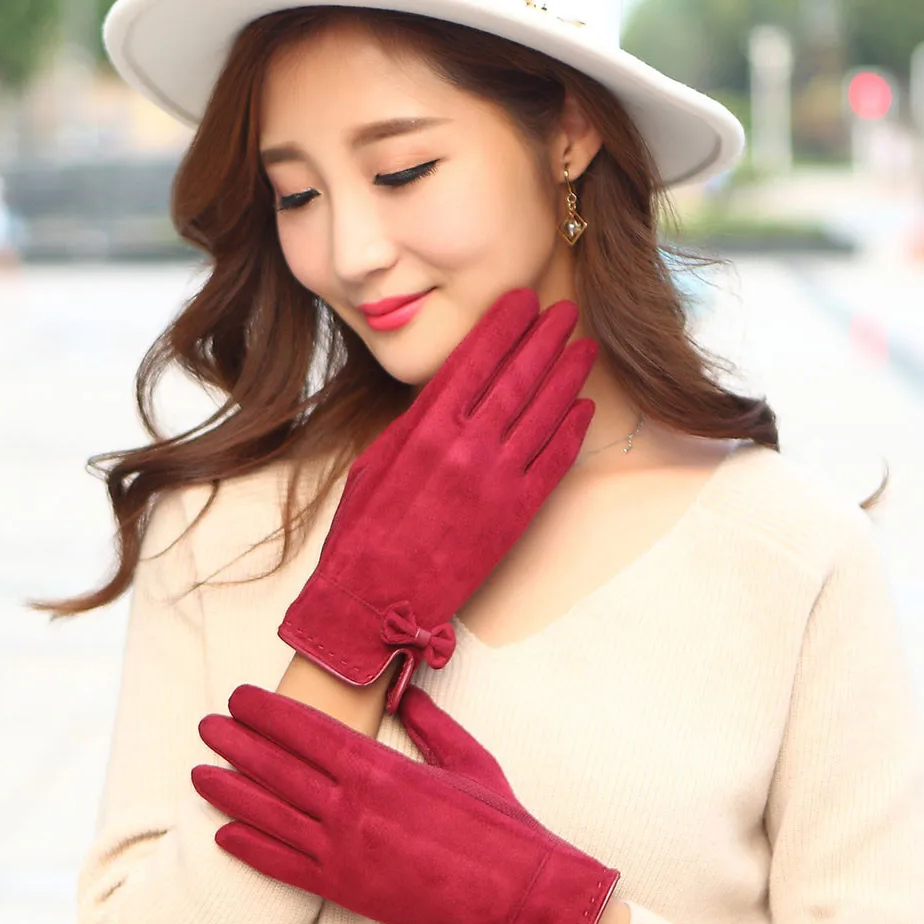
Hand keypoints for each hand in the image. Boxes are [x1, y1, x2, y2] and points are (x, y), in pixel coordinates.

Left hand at [192, 683, 619, 923]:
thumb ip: (430, 724)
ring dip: (231, 792)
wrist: (519, 893)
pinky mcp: (347, 891)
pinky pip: (286, 868)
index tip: (240, 698)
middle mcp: (353, 807)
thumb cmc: (499, 823)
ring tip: (200, 772)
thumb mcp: (468, 758)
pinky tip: (224, 836)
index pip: (309, 732)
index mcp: (382, 768)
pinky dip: (251, 851)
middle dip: (239, 744)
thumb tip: (406, 695)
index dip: (269, 713)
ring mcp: (346, 852)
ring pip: (272, 816)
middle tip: (208, 725)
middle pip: (280, 769)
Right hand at [277, 287, 596, 711]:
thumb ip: (416, 424)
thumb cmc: (363, 530)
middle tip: (566, 313)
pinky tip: (583, 409)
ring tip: (584, 349)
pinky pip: (554, 464)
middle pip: (518, 378)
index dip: (503, 326)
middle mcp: (466, 446)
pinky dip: (571, 432)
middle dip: (545, 339)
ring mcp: (496, 480)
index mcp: (425, 428)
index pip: (475, 359)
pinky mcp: (515, 515)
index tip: (522, 301)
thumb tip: (449, 396)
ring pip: (544, 414)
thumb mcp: (377, 462)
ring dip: (568, 376)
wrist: (374, 598)